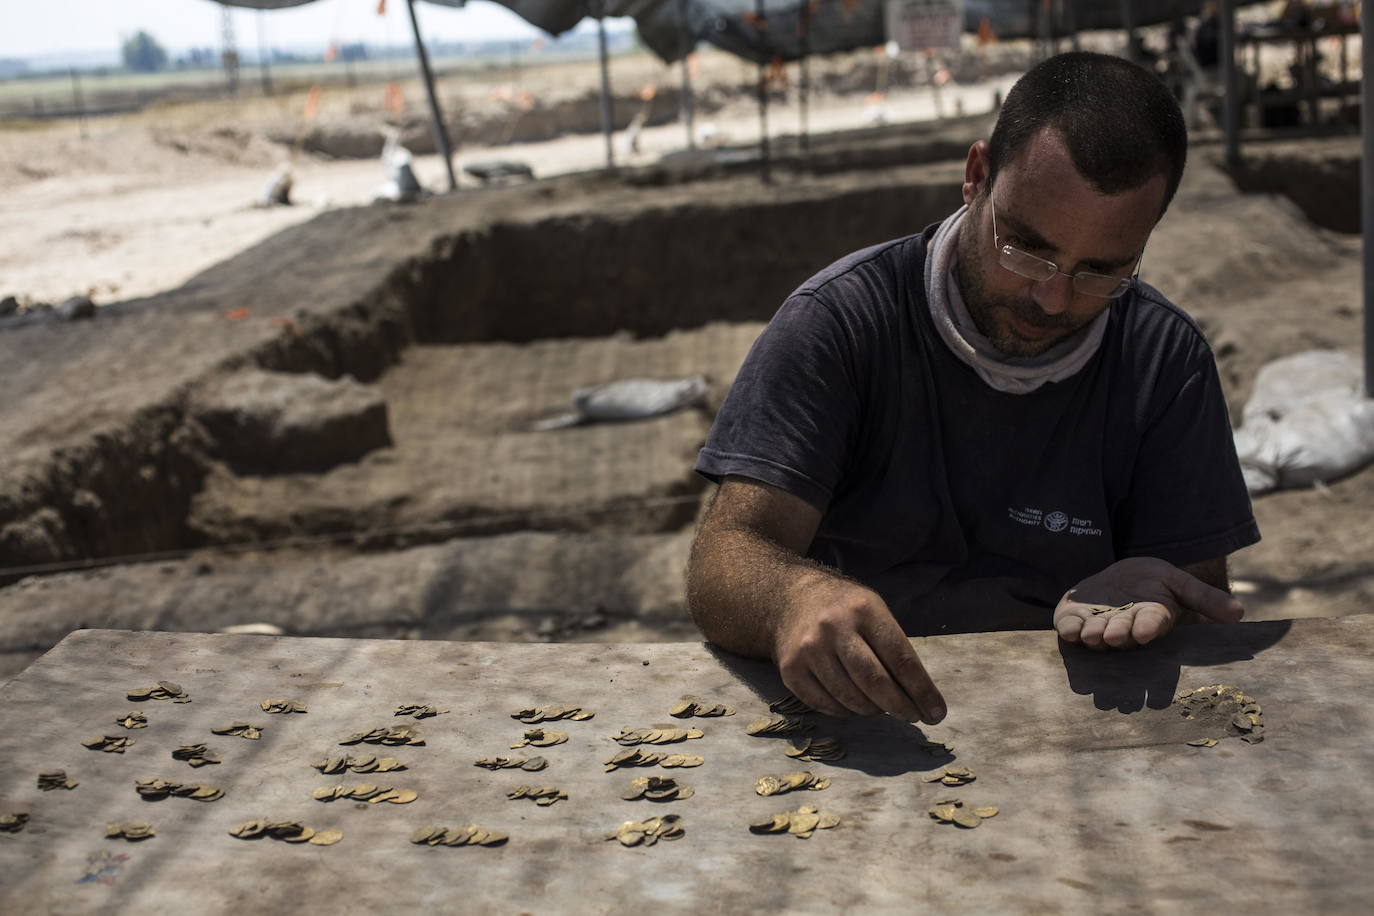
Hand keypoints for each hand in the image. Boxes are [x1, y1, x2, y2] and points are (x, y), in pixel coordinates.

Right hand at [771, 575, 945, 722]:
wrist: (792, 599)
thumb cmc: (845, 610)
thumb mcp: (875, 612)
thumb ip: (894, 648)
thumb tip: (921, 697)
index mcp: (864, 610)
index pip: (900, 658)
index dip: (922, 691)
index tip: (936, 712)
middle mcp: (834, 627)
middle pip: (874, 681)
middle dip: (900, 706)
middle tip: (912, 716)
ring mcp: (809, 649)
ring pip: (850, 698)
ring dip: (873, 710)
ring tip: (882, 707)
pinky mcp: (790, 669)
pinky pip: (825, 704)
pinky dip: (845, 712)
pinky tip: (854, 705)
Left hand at [1054, 557, 1244, 649]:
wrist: (1121, 577)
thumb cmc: (1154, 583)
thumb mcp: (1179, 583)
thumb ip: (1204, 597)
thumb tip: (1240, 614)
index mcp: (1152, 621)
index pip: (1151, 626)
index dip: (1148, 629)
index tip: (1146, 632)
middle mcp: (1125, 630)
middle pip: (1122, 636)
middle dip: (1118, 637)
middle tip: (1114, 637)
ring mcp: (1099, 628)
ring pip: (1096, 637)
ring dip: (1093, 636)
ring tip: (1092, 635)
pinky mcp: (1076, 622)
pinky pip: (1071, 629)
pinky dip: (1070, 629)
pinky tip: (1069, 629)